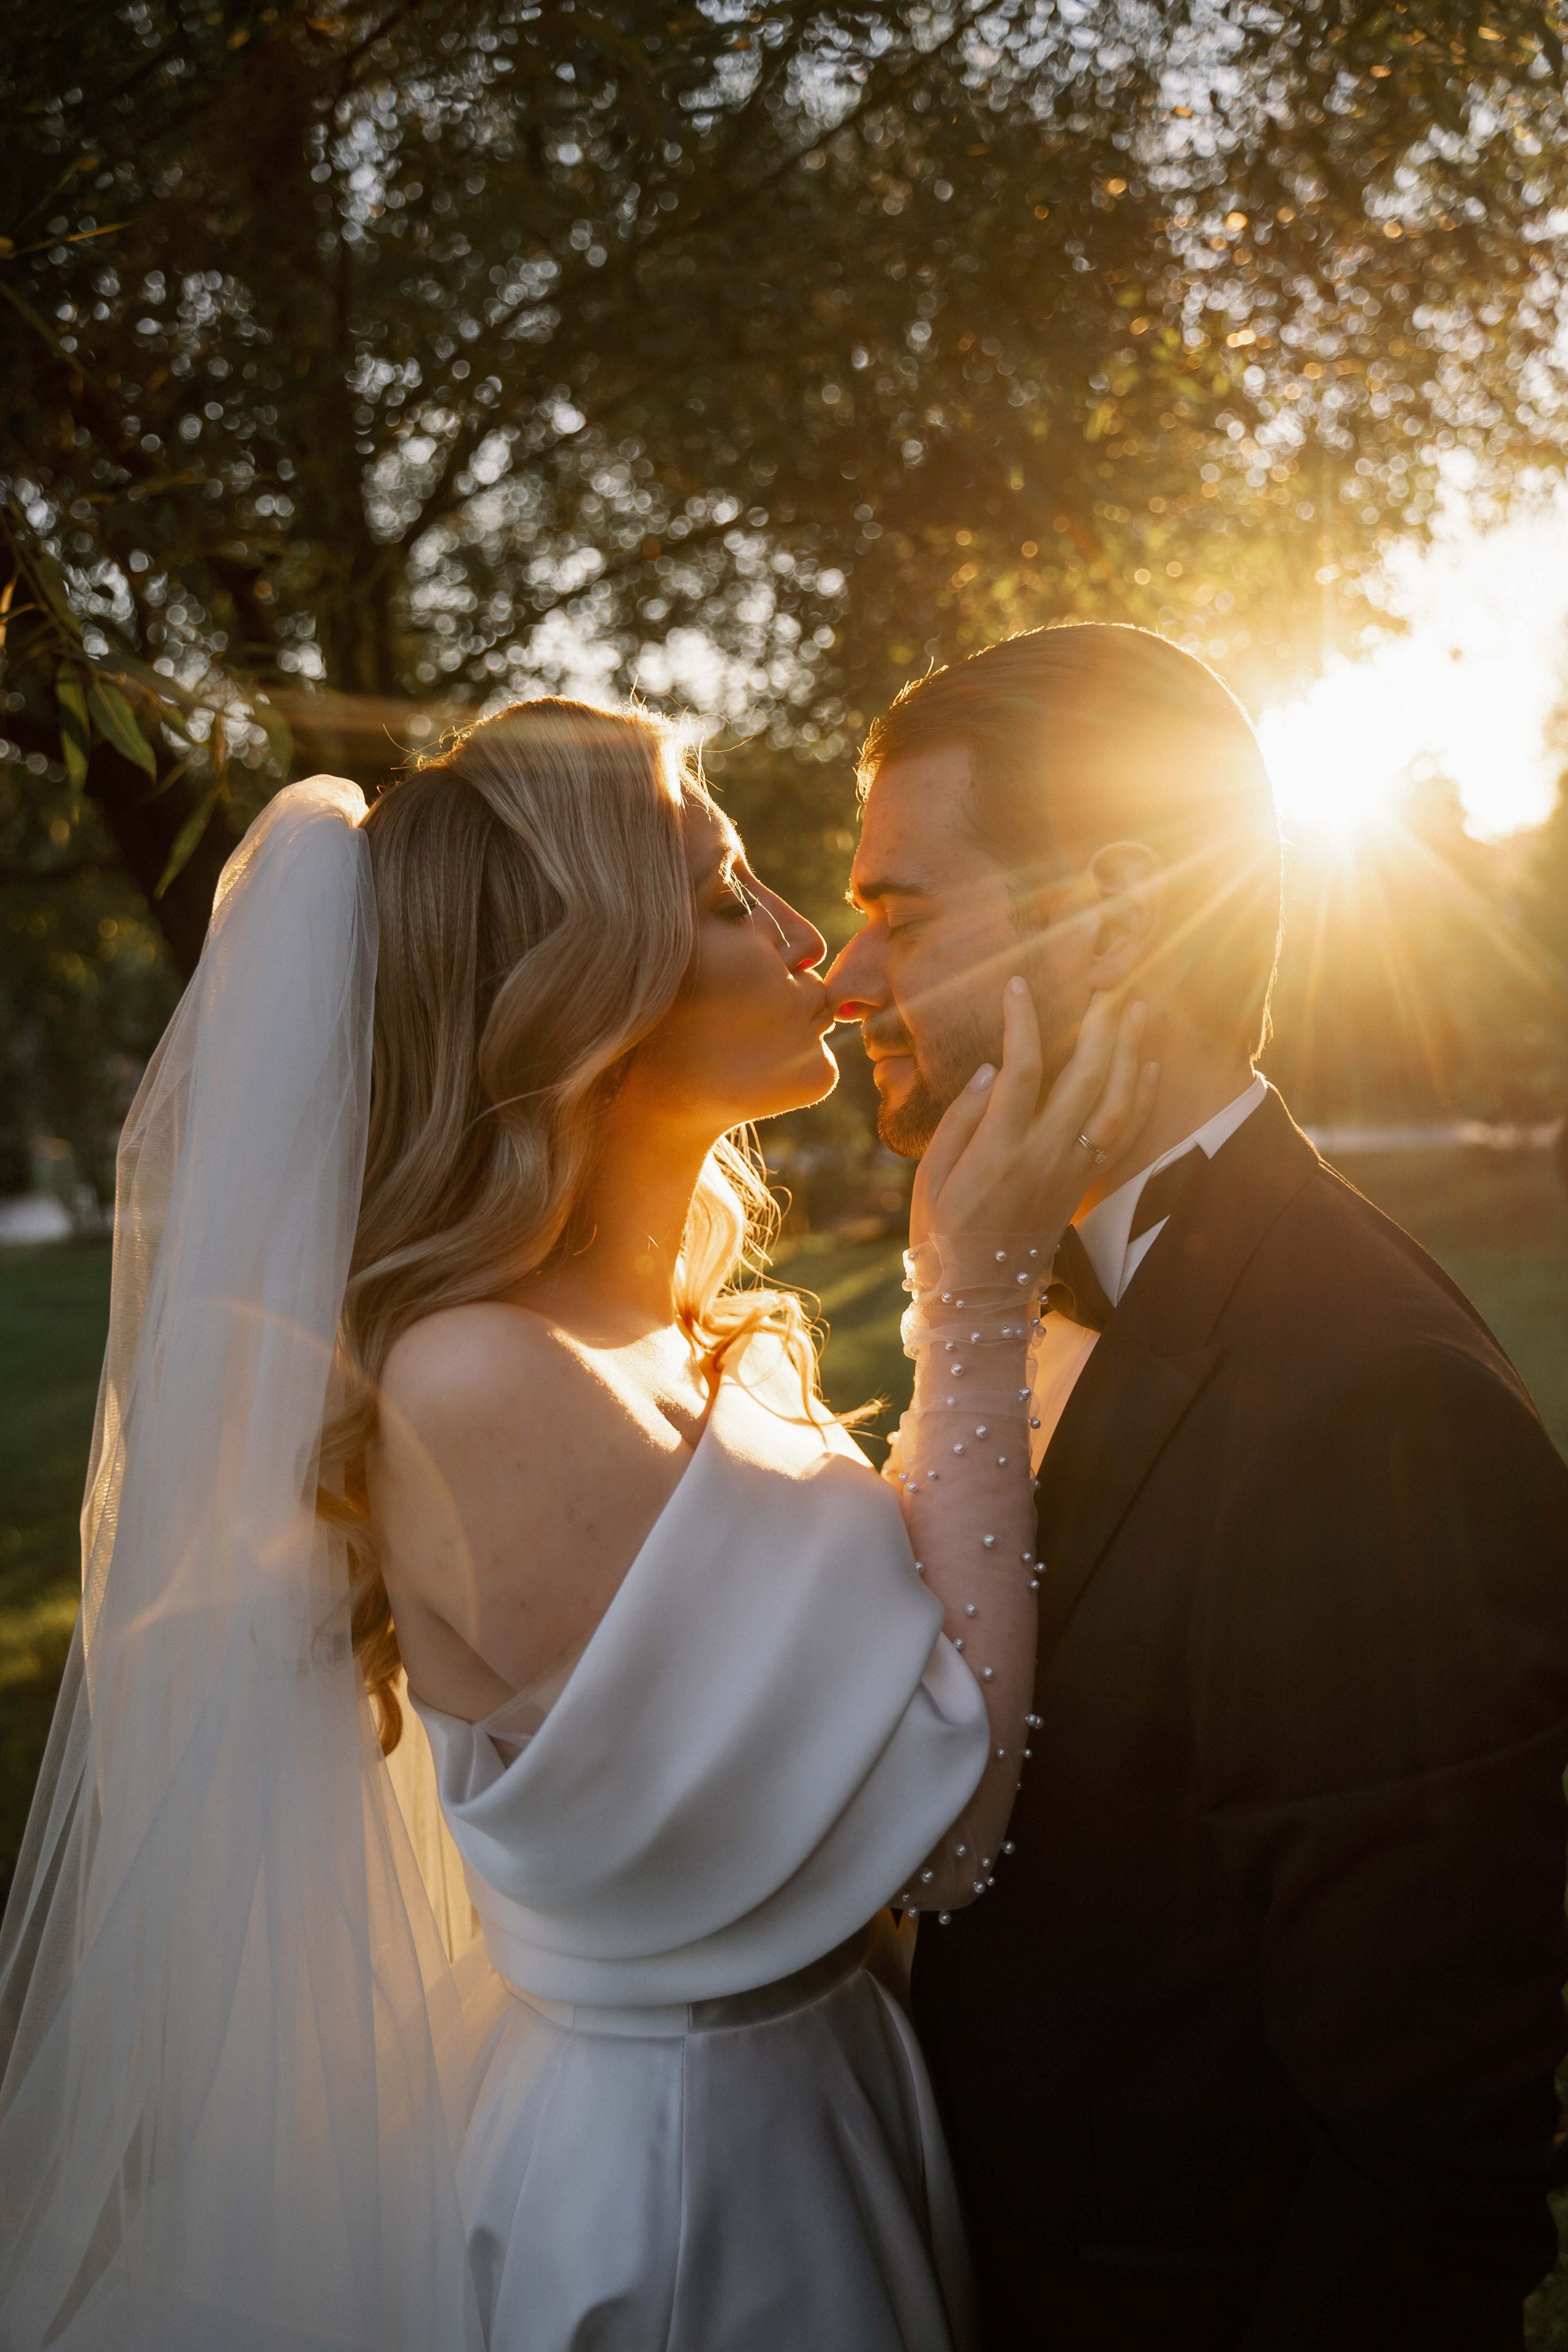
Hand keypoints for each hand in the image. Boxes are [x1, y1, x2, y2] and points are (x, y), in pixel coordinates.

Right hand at [910, 980, 1157, 1257]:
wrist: (980, 1293)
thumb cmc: (942, 1231)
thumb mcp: (930, 1176)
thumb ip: (960, 1120)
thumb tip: (991, 1069)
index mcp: (999, 1150)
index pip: (1021, 1070)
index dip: (1022, 1022)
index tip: (1018, 984)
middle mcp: (1044, 1156)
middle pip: (1085, 1078)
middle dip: (1098, 1025)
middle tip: (1105, 981)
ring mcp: (1070, 1171)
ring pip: (1115, 1104)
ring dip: (1130, 1052)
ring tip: (1137, 1008)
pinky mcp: (1083, 1183)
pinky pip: (1124, 1135)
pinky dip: (1142, 1097)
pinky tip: (1149, 1063)